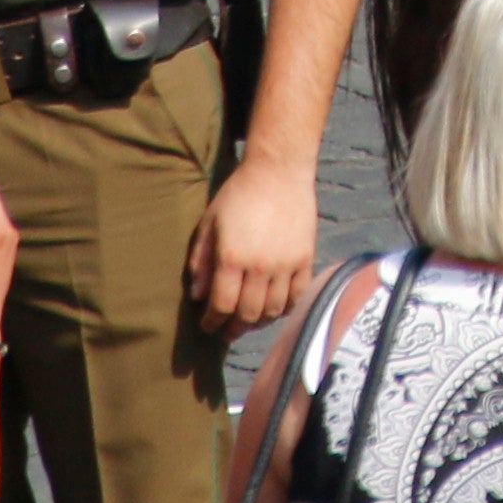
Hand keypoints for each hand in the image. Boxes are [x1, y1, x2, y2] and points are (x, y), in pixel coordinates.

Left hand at [187, 145, 315, 328]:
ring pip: (273, 310)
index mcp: (232, 257)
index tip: (207, 325)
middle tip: (227, 331)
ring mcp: (286, 263)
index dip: (213, 321)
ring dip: (259, 321)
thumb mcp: (210, 223)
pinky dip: (286, 308)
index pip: (222, 305)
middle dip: (234, 328)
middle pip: (248, 314)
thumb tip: (197, 296)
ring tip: (250, 321)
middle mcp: (260, 265)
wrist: (279, 170)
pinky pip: (297, 295)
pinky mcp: (305, 258)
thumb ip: (201, 261)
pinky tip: (275, 308)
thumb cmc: (238, 194)